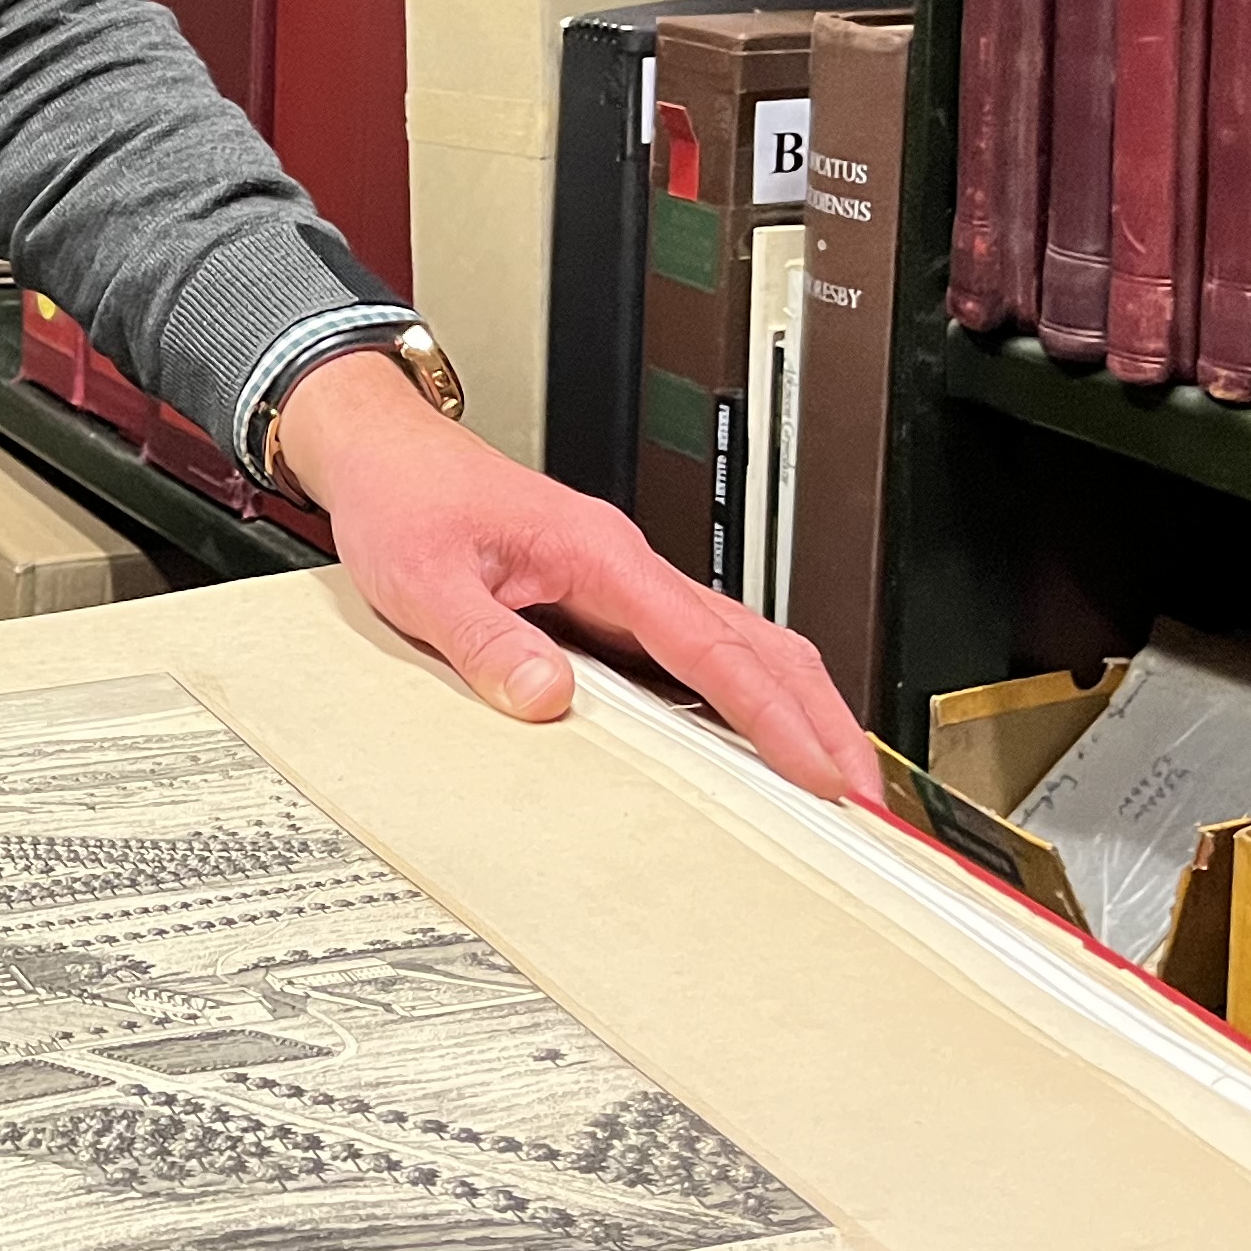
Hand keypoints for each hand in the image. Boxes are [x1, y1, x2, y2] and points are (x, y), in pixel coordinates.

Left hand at [273, 348, 884, 807]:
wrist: (385, 454)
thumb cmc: (406, 498)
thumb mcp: (423, 577)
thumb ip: (483, 640)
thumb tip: (546, 698)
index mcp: (598, 554)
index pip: (708, 645)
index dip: (772, 714)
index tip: (820, 772)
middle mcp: (625, 566)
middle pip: (754, 643)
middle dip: (818, 718)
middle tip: (864, 797)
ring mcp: (622, 584)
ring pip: (735, 644)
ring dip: (789, 708)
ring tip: (829, 780)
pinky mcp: (606, 601)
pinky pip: (692, 651)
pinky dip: (739, 696)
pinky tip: (748, 741)